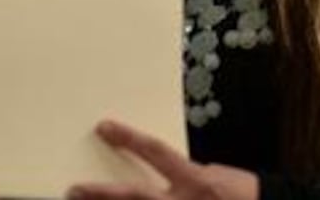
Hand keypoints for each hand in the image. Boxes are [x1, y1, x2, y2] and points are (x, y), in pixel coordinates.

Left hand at [68, 120, 259, 199]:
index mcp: (197, 180)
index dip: (129, 139)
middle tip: (74, 188)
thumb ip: (186, 173)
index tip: (104, 127)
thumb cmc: (245, 194)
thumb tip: (159, 166)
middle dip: (103, 193)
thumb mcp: (216, 174)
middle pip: (135, 197)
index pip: (156, 153)